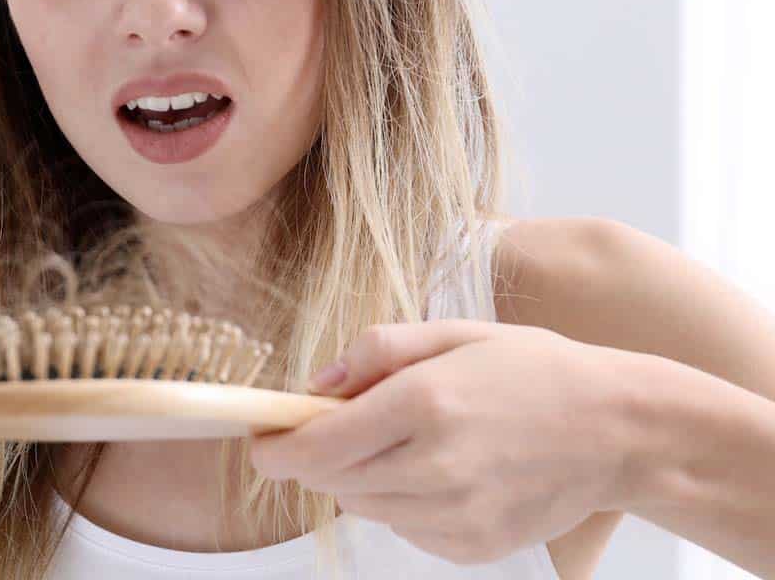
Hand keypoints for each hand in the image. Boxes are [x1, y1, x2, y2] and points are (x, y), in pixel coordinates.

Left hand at [248, 320, 635, 564]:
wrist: (619, 430)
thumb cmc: (534, 370)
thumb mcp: (453, 332)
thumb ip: (376, 350)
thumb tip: (313, 386)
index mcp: (424, 404)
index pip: (314, 449)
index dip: (273, 450)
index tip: (260, 442)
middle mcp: (435, 467)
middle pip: (330, 482)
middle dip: (319, 456)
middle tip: (345, 424)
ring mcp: (455, 515)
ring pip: (363, 506)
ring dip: (362, 477)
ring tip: (411, 440)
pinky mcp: (471, 547)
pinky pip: (404, 530)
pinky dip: (402, 502)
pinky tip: (443, 470)